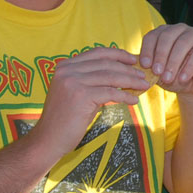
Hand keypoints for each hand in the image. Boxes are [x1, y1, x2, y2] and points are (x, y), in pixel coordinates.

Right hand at [32, 47, 149, 155]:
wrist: (48, 139)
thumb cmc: (66, 118)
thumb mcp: (79, 92)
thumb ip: (94, 79)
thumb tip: (122, 73)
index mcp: (66, 65)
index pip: (97, 53)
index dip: (118, 54)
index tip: (133, 59)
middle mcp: (67, 70)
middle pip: (106, 64)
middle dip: (128, 69)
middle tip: (143, 75)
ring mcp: (73, 81)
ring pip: (111, 77)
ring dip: (131, 81)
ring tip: (144, 86)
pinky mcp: (81, 95)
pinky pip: (111, 93)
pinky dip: (125, 96)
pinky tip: (134, 101)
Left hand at [137, 24, 192, 97]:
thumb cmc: (174, 77)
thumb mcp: (158, 73)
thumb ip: (148, 67)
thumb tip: (132, 64)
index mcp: (165, 33)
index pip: (153, 35)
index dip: (148, 49)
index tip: (145, 65)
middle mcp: (180, 30)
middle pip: (168, 36)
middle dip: (160, 55)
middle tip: (156, 72)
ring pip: (183, 43)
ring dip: (173, 62)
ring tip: (168, 78)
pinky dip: (189, 66)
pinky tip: (183, 78)